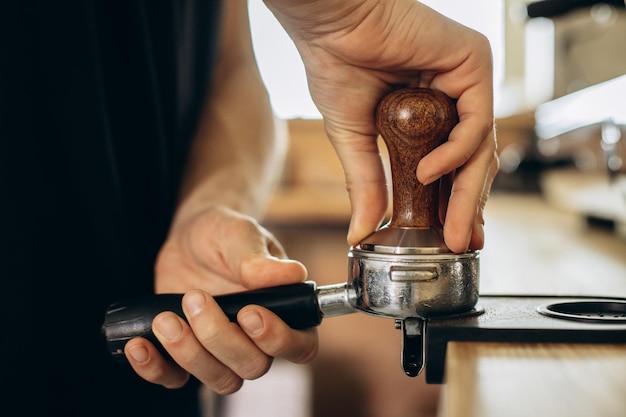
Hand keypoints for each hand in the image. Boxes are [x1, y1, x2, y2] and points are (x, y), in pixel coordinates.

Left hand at [124, 206, 317, 393]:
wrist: (191, 237)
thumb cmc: (225, 233)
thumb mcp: (239, 235)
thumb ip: (258, 260)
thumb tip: (292, 275)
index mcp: (285, 311)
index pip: (300, 346)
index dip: (278, 340)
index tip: (249, 312)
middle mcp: (258, 339)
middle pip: (253, 366)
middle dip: (220, 338)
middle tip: (195, 299)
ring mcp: (223, 351)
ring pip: (219, 379)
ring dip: (190, 354)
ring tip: (165, 318)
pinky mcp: (188, 355)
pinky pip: (176, 379)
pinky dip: (155, 369)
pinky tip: (139, 345)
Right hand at [265, 0, 498, 251]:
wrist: (331, 24)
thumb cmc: (337, 66)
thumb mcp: (354, 141)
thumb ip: (368, 185)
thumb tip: (362, 233)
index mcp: (426, 115)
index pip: (451, 167)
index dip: (453, 206)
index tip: (452, 240)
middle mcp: (451, 98)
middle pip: (473, 163)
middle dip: (468, 208)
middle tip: (462, 244)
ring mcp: (465, 81)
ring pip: (480, 148)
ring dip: (468, 194)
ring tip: (454, 230)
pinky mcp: (473, 63)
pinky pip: (472, 122)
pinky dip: (454, 153)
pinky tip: (427, 174)